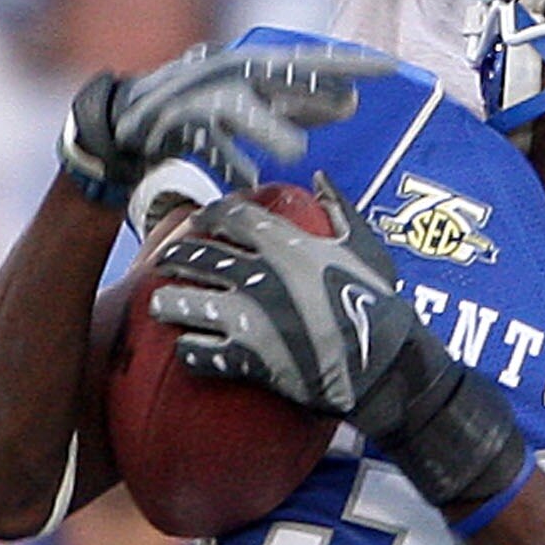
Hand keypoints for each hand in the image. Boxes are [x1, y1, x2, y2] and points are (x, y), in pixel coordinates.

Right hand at [58, 45, 388, 208]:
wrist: (126, 121)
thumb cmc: (200, 111)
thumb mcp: (255, 104)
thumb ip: (295, 103)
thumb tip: (348, 103)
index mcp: (255, 64)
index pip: (310, 60)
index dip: (347, 63)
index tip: (389, 68)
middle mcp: (230, 69)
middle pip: (278, 73)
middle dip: (314, 84)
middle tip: (354, 100)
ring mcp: (200, 91)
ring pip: (238, 107)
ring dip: (265, 127)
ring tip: (295, 152)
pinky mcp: (173, 119)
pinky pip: (200, 140)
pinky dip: (220, 159)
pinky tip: (242, 179)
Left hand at [150, 174, 527, 512]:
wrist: (384, 364)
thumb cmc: (378, 303)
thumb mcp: (365, 246)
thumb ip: (339, 208)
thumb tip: (320, 180)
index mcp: (286, 244)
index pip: (230, 217)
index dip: (207, 217)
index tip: (197, 222)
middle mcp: (261, 275)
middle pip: (199, 257)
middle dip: (175, 257)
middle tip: (165, 262)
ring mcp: (251, 317)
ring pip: (189, 303)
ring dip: (169, 303)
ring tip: (160, 305)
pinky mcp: (250, 358)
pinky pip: (202, 353)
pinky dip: (190, 351)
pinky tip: (186, 349)